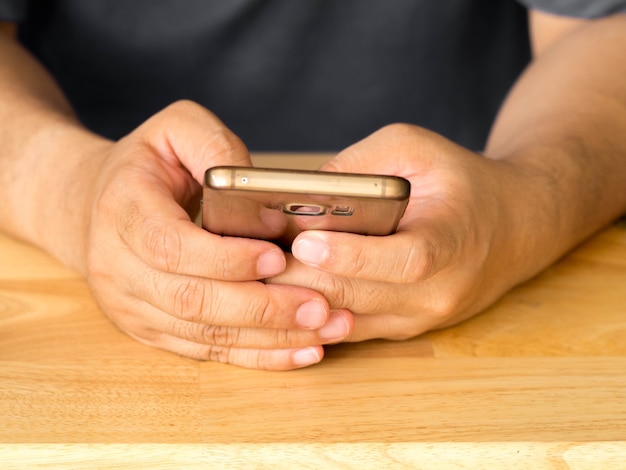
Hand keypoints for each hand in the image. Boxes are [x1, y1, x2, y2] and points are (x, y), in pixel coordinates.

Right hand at [79, 101, 351, 368]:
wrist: (93, 206)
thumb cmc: (146, 165)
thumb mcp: (175, 129)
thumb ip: (214, 146)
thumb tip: (258, 192)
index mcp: (122, 209)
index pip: (170, 245)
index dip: (224, 258)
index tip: (276, 257)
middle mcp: (117, 266)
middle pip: (190, 300)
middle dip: (260, 307)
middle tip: (319, 306)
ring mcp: (130, 305)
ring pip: (203, 335)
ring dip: (268, 337)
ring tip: (324, 331)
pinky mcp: (150, 330)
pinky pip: (206, 352)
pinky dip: (256, 355)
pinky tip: (300, 352)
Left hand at [269, 124, 535, 341]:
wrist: (513, 226)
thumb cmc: (461, 181)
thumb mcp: (415, 149)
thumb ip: (362, 165)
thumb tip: (301, 194)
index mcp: (452, 242)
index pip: (404, 260)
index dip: (352, 256)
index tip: (305, 243)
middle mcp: (440, 291)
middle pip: (362, 296)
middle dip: (304, 280)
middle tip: (256, 262)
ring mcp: (423, 317)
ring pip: (350, 320)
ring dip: (302, 302)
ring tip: (260, 278)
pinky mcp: (408, 328)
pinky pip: (353, 330)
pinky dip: (317, 315)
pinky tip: (285, 296)